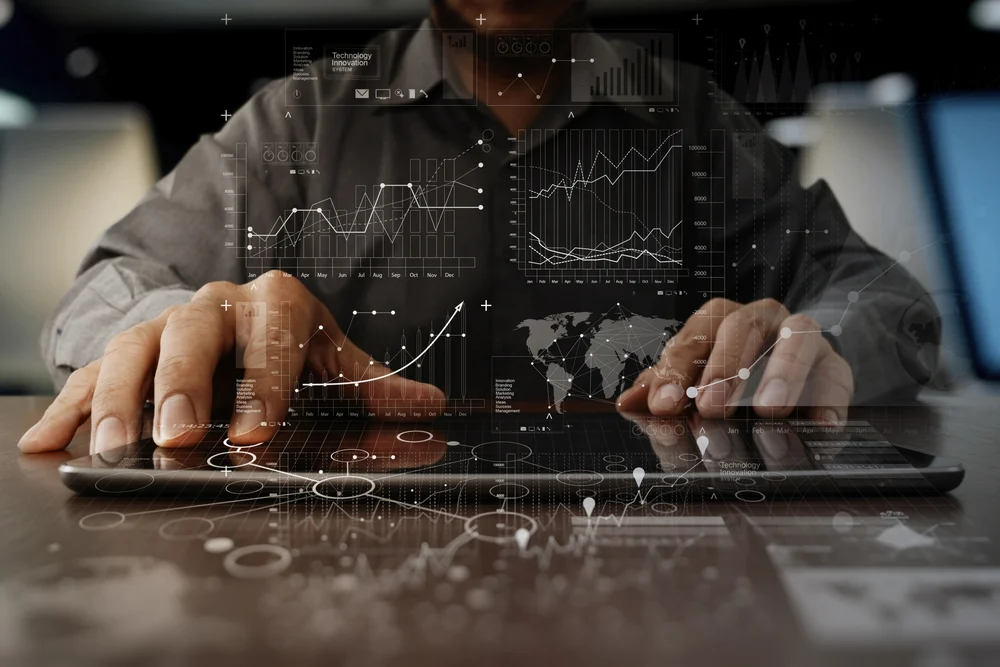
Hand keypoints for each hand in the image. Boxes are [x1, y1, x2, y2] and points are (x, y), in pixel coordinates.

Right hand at [19, 271, 444, 453]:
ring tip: (114, 448)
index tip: (256, 431)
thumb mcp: (331, 356)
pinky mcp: (127, 350)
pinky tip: (48, 442)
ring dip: (120, 399)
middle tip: (178, 434)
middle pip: (192, 333)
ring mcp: (165, 326)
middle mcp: (216, 307)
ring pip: (133, 349)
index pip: (270, 339)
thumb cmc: (288, 342)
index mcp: (274, 304)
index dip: (263, 384)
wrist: (238, 314)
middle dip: (183, 384)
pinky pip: (90, 372)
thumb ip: (373, 384)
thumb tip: (432, 405)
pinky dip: (70, 407)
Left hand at [616, 298, 852, 420]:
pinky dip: (829, 402)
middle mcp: (762, 321)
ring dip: (782, 372)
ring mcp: (803, 340)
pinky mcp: (836, 370)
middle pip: (741, 327)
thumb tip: (627, 403)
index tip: (662, 406)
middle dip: (723, 368)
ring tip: (767, 410)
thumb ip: (661, 396)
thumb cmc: (730, 388)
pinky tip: (819, 425)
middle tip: (709, 407)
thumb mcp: (691, 392)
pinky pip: (837, 378)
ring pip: (798, 336)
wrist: (791, 392)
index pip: (693, 337)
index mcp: (719, 323)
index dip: (676, 371)